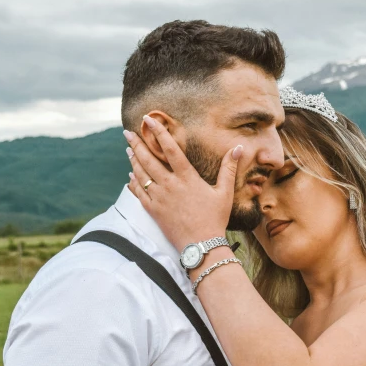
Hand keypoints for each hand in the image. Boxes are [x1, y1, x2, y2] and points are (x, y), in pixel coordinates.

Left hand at [124, 115, 242, 250]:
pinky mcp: (154, 211)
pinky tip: (130, 176)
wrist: (201, 245)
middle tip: (128, 132)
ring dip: (134, 160)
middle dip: (137, 144)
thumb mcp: (224, 192)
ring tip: (128, 149)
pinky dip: (133, 183)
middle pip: (149, 159)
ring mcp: (159, 198)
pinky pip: (139, 193)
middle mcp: (170, 185)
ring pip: (141, 174)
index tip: (149, 120)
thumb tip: (237, 148)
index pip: (170, 149)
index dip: (159, 132)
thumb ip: (228, 168)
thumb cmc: (215, 219)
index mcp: (187, 178)